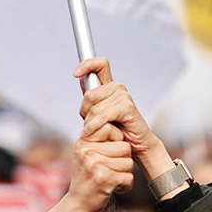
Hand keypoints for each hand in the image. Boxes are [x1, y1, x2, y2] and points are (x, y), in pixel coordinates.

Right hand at [18, 130, 133, 211]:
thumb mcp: (84, 155)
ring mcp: (95, 165)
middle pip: (125, 146)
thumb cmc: (85, 179)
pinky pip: (129, 177)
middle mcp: (87, 152)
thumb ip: (96, 139)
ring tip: (113, 179)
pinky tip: (116, 188)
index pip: (110, 127)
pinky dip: (126, 185)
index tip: (112, 151)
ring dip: (125, 173)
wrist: (77, 205)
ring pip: (129, 162)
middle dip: (124, 159)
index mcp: (83, 142)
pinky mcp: (104, 179)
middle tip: (114, 169)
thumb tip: (114, 120)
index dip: (117, 138)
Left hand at [74, 57, 170, 177]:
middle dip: (85, 112)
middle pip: (89, 94)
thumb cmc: (118, 132)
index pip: (100, 65)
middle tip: (90, 124)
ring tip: (95, 132)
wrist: (135, 147)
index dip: (86, 65)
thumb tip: (79, 78)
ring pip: (94, 107)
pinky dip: (94, 127)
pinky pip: (103, 116)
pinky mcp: (127, 107)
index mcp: (110, 87)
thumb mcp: (98, 114)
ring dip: (90, 124)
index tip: (75, 73)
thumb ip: (90, 98)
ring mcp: (123, 96)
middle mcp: (117, 88)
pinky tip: (92, 133)